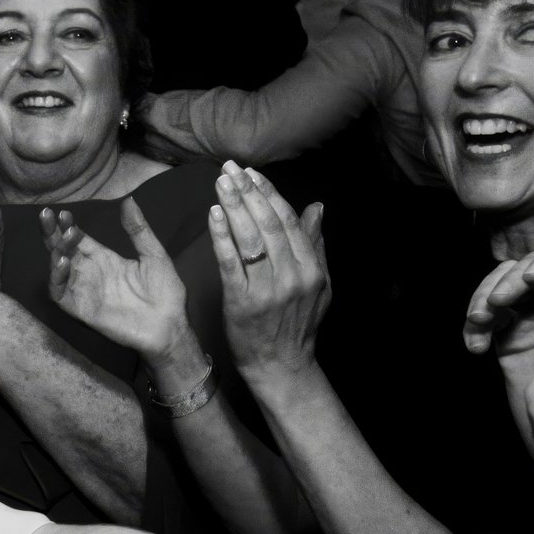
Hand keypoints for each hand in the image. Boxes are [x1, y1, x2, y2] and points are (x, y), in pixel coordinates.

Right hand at [43, 198, 188, 359]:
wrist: (171, 326)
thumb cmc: (165, 293)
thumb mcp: (154, 254)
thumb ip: (138, 229)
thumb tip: (128, 200)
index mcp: (104, 260)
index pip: (78, 240)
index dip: (67, 226)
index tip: (63, 212)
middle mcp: (91, 274)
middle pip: (62, 251)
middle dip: (52, 234)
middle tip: (47, 215)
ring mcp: (86, 292)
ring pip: (58, 271)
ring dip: (55, 254)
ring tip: (63, 239)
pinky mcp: (84, 311)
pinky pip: (61, 295)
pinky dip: (57, 279)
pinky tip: (64, 263)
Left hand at [206, 161, 328, 380]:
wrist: (281, 365)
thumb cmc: (297, 324)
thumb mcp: (319, 284)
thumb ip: (315, 245)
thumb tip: (317, 208)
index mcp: (311, 269)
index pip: (289, 221)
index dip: (270, 193)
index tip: (252, 173)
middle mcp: (292, 276)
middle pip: (269, 224)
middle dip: (248, 192)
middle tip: (230, 168)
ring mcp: (267, 290)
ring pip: (250, 238)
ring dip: (234, 206)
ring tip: (220, 182)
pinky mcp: (242, 302)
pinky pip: (230, 263)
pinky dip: (221, 236)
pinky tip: (214, 214)